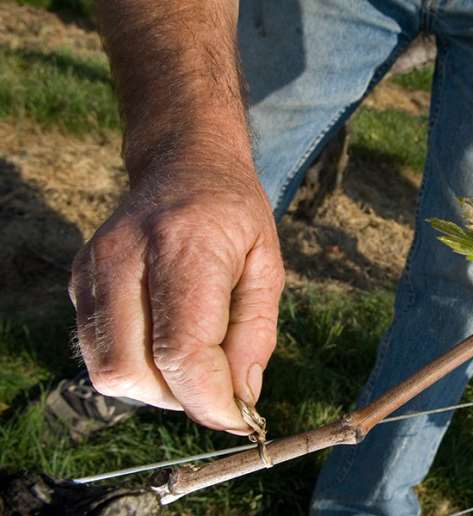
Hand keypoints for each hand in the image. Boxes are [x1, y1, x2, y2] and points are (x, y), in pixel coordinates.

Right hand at [69, 162, 283, 432]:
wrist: (183, 165)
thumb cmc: (234, 216)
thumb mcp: (267, 267)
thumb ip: (256, 335)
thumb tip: (240, 399)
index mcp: (184, 246)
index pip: (182, 351)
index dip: (210, 400)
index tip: (238, 418)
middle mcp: (125, 256)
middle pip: (133, 371)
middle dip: (182, 397)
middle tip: (218, 386)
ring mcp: (93, 268)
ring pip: (108, 371)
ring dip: (156, 388)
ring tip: (194, 361)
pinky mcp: (78, 280)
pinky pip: (98, 352)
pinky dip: (136, 367)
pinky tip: (166, 342)